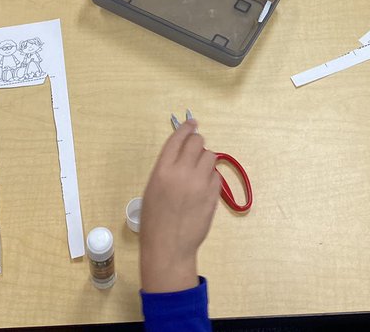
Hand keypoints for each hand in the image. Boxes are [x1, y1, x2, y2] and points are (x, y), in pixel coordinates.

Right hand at [139, 119, 221, 293]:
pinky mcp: (213, 195)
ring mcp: (200, 183)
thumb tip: (182, 153)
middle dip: (197, 142)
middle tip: (195, 148)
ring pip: (210, 156)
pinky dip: (210, 176)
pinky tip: (202, 186)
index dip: (185, 128)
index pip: (178, 138)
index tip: (191, 122)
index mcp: (163, 170)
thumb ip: (167, 168)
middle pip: (197, 142)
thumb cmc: (154, 220)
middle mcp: (182, 172)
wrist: (169, 247)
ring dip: (205, 159)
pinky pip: (216, 175)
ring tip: (197, 171)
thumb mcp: (153, 188)